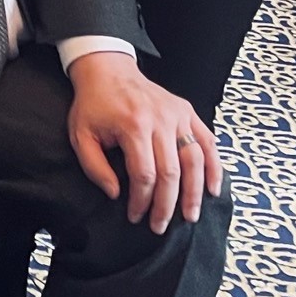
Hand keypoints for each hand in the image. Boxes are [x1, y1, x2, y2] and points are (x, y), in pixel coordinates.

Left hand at [65, 50, 220, 231]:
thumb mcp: (81, 135)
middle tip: (161, 226)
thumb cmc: (93, 105)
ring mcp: (178, 115)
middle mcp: (160, 120)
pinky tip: (213, 189)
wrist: (108, 70)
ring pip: (195, 160)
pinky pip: (207, 142)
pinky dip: (214, 167)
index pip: (144, 174)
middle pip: (171, 172)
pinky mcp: (188, 112)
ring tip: (190, 216)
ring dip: (195, 192)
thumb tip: (116, 193)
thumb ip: (94, 166)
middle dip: (167, 204)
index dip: (142, 201)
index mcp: (133, 125)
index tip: (136, 216)